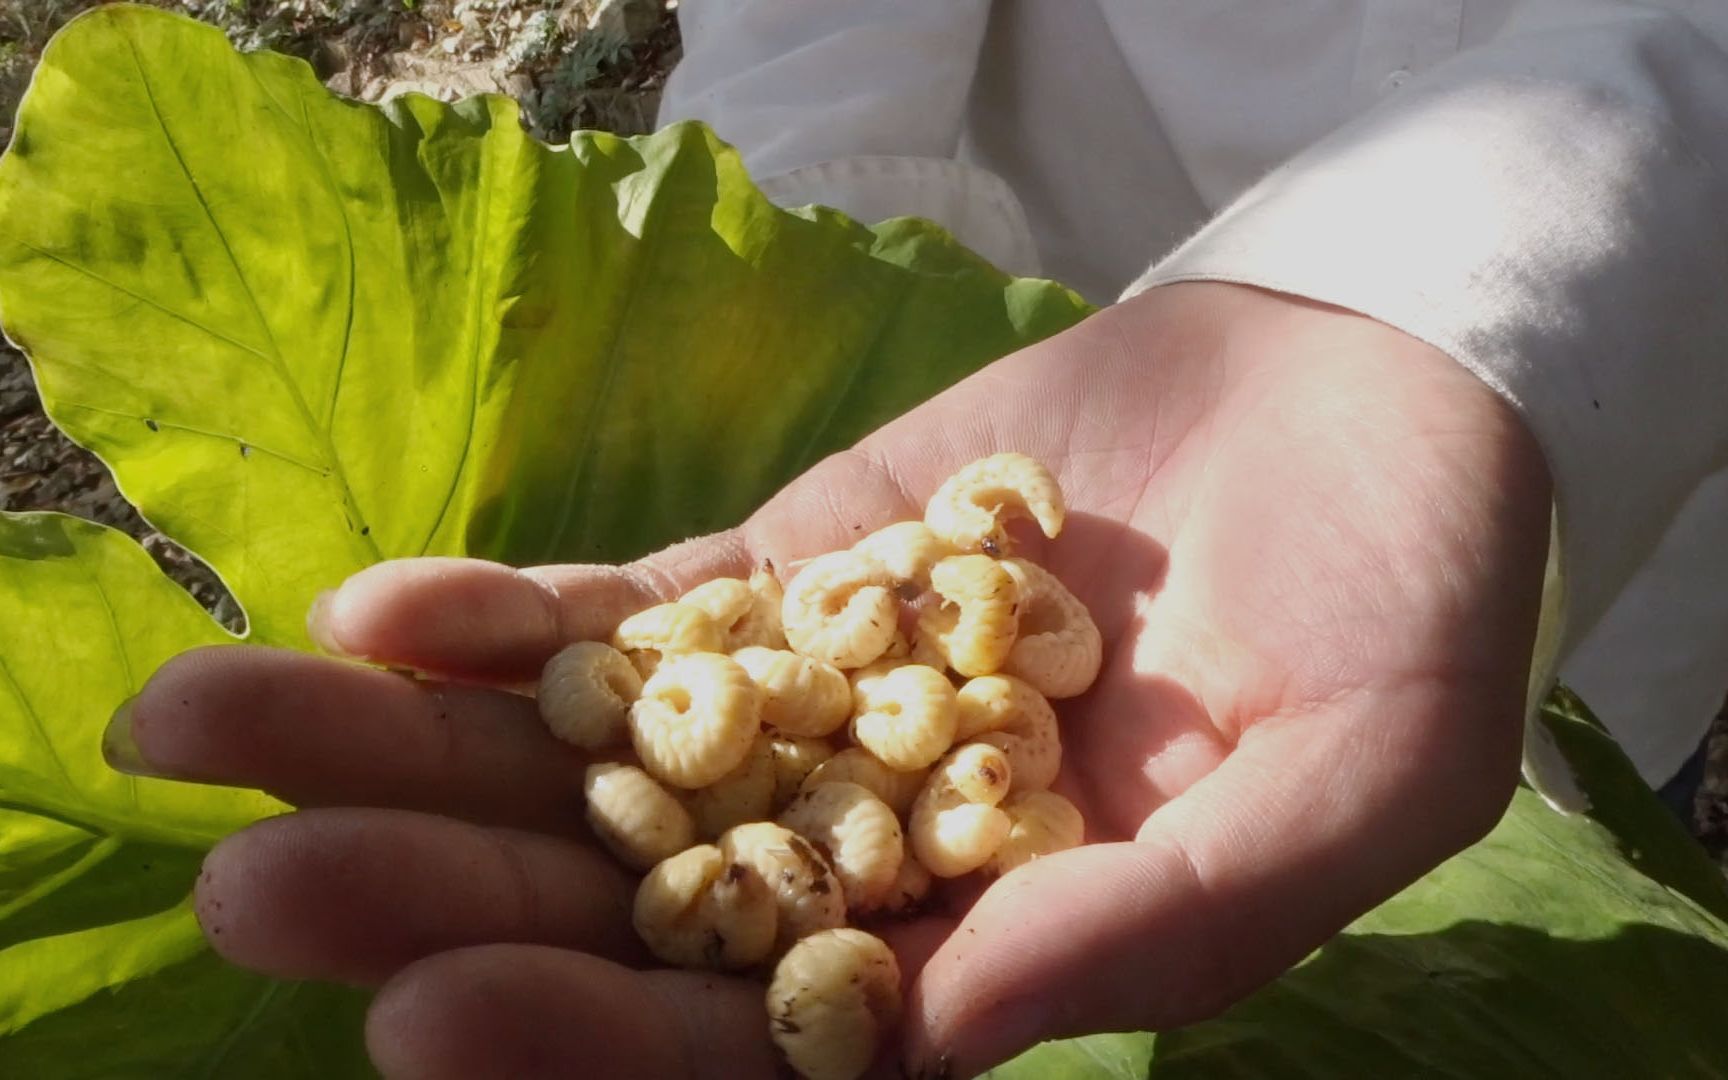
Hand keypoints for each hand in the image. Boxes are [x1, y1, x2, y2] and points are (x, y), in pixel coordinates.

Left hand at [108, 282, 1551, 1077]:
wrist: (1371, 398)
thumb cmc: (1413, 607)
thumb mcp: (1360, 785)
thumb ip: (1166, 923)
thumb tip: (939, 1035)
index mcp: (990, 954)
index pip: (762, 1044)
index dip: (600, 1046)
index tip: (431, 1027)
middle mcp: (873, 853)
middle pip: (623, 906)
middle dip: (437, 902)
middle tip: (248, 891)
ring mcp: (816, 702)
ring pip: (589, 759)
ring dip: (407, 755)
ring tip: (212, 736)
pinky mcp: (796, 569)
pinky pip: (636, 614)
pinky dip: (510, 620)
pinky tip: (376, 611)